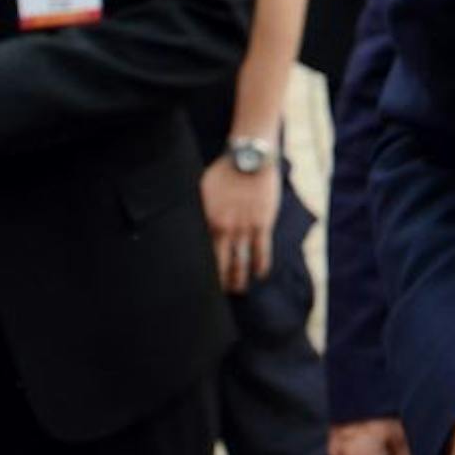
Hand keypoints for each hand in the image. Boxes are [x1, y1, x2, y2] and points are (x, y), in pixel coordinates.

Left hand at [202, 153, 279, 292]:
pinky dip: (261, 264)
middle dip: (219, 281)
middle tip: (217, 296)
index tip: (199, 283)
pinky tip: (260, 274)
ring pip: (241, 260)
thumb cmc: (224, 172)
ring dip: (239, 277)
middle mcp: (226, 228)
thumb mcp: (203, 191)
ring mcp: (246, 227)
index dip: (202, 269)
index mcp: (208, 221)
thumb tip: (190, 225)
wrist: (250, 158)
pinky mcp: (263, 223)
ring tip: (239, 290)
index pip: (203, 253)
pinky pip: (262, 249)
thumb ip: (200, 211)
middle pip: (221, 262)